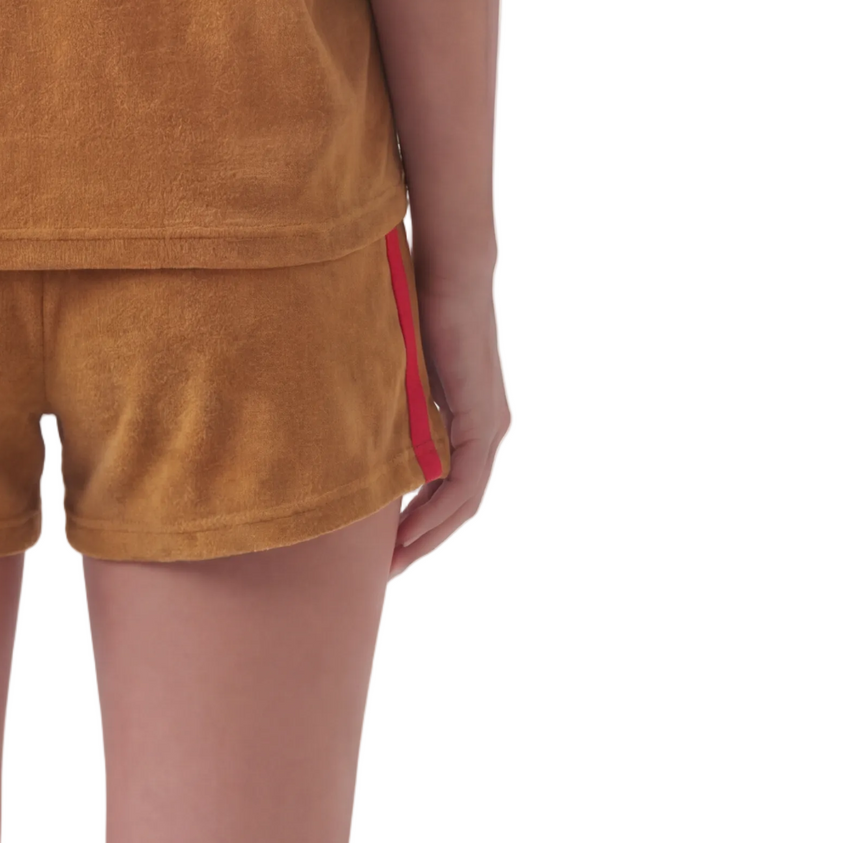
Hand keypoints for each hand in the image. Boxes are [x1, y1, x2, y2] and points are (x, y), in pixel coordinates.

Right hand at [390, 277, 509, 577]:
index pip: (448, 486)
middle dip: (424, 540)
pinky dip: (438, 510)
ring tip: (394, 563)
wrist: (451, 271)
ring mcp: (490, 426)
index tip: (386, 545)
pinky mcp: (483, 419)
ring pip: (464, 501)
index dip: (420, 520)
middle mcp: (488, 429)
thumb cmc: (418, 305)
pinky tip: (410, 530)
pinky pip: (464, 481)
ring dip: (430, 535)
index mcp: (468, 418)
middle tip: (388, 571)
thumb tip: (353, 419)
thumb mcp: (399, 368)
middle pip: (459, 505)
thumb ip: (390, 399)